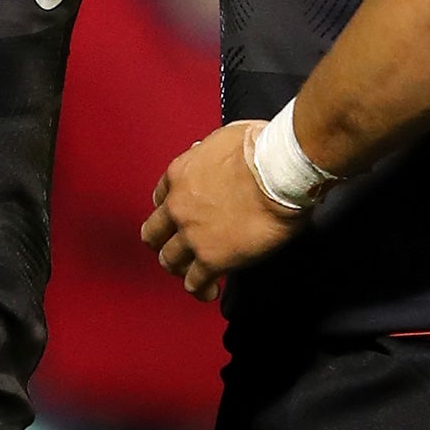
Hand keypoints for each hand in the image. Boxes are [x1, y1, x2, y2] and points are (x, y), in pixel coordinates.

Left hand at [140, 121, 303, 301]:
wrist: (276, 172)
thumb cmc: (259, 149)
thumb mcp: (224, 137)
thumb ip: (210, 152)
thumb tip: (211, 154)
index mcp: (179, 174)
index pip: (160, 197)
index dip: (169, 210)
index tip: (179, 218)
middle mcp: (177, 207)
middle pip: (154, 233)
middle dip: (163, 242)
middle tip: (177, 249)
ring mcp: (191, 235)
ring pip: (169, 261)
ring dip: (180, 267)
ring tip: (193, 274)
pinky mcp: (212, 259)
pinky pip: (195, 282)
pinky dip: (200, 289)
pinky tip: (210, 292)